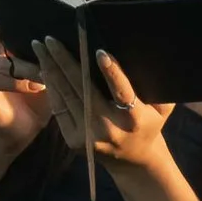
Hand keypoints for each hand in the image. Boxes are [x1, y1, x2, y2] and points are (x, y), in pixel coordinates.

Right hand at [0, 34, 50, 154]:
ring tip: (46, 75)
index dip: (26, 23)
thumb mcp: (44, 72)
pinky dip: (16, 83)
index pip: (7, 24)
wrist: (21, 131)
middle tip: (53, 52)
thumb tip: (62, 34)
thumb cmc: (35, 100)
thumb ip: (46, 54)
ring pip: (2, 62)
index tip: (49, 26)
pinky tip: (32, 87)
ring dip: (26, 68)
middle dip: (31, 48)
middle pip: (5, 40)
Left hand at [37, 40, 173, 181]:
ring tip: (40, 48)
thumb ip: (157, 87)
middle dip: (65, 61)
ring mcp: (88, 135)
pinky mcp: (74, 140)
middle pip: (83, 88)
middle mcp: (109, 127)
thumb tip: (149, 53)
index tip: (99, 51)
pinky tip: (44, 69)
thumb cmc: (148, 125)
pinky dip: (51, 87)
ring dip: (51, 69)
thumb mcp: (161, 108)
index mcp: (133, 118)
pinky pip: (60, 108)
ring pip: (67, 96)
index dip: (112, 71)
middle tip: (50, 39)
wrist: (133, 162)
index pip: (122, 91)